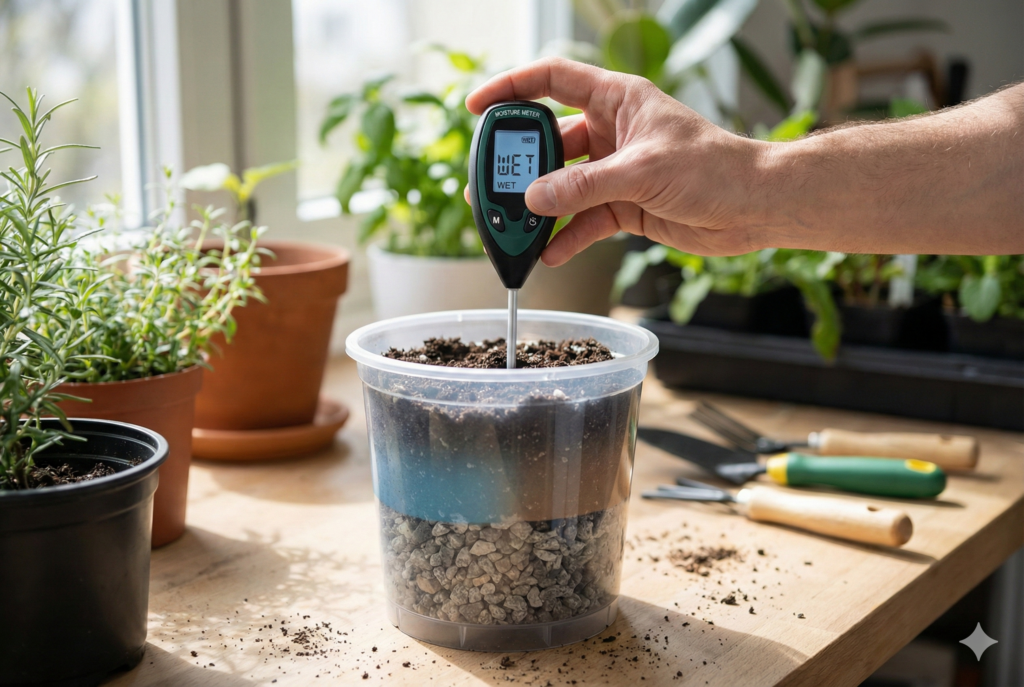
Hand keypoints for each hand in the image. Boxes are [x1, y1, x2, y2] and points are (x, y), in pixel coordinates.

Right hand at [465, 57, 769, 266]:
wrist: (755, 208)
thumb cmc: (716, 169)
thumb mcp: (642, 172)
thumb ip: (583, 187)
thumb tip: (533, 200)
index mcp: (617, 100)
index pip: (551, 80)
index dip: (511, 88)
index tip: (477, 107)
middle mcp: (612, 132)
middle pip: (548, 142)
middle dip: (517, 166)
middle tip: (489, 187)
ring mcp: (615, 171)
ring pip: (562, 187)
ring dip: (537, 208)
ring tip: (511, 227)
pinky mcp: (624, 206)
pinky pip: (583, 221)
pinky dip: (565, 238)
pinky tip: (548, 253)